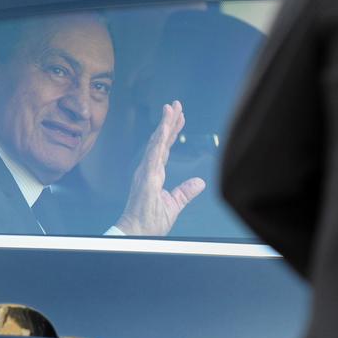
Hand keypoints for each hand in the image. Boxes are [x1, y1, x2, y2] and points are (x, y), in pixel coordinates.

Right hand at [116, 100, 205, 235]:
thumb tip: (199, 182)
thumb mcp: (174, 204)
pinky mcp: (146, 176)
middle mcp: (149, 169)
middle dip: (169, 121)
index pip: (165, 148)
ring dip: (164, 125)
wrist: (138, 233)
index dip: (172, 132)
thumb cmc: (149, 222)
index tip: (179, 117)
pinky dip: (159, 140)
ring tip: (171, 109)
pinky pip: (154, 154)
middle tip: (176, 105)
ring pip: (156, 143)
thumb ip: (186, 192)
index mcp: (154, 174)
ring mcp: (146, 171)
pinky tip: (164, 128)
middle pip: (160, 140)